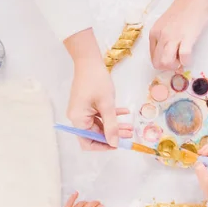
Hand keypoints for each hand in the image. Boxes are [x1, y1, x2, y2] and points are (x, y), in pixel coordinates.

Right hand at [65, 29, 133, 149]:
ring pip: (100, 125)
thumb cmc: (96, 81)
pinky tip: (124, 112)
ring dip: (114, 125)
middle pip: (95, 134)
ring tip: (130, 126)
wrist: (89, 61)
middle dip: (113, 135)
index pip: (88, 142)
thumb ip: (111, 126)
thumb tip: (114, 143)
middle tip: (129, 134)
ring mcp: (82, 111)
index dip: (104, 146)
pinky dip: (111, 115)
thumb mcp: (107, 105)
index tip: (118, 144)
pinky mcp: (87, 104)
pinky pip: (99, 115)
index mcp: (78, 119)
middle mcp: (78, 117)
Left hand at [149, 0, 207, 69]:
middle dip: (168, 67)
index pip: (153, 58)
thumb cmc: (184, 8)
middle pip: (158, 63)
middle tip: (178, 61)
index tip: (172, 59)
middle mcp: (161, 36)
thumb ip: (164, 36)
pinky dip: (187, 62)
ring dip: (176, 66)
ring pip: (166, 63)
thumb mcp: (166, 23)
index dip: (163, 63)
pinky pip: (184, 58)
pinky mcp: (187, 38)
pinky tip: (190, 56)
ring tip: (183, 60)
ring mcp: (173, 37)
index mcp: (154, 33)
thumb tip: (169, 53)